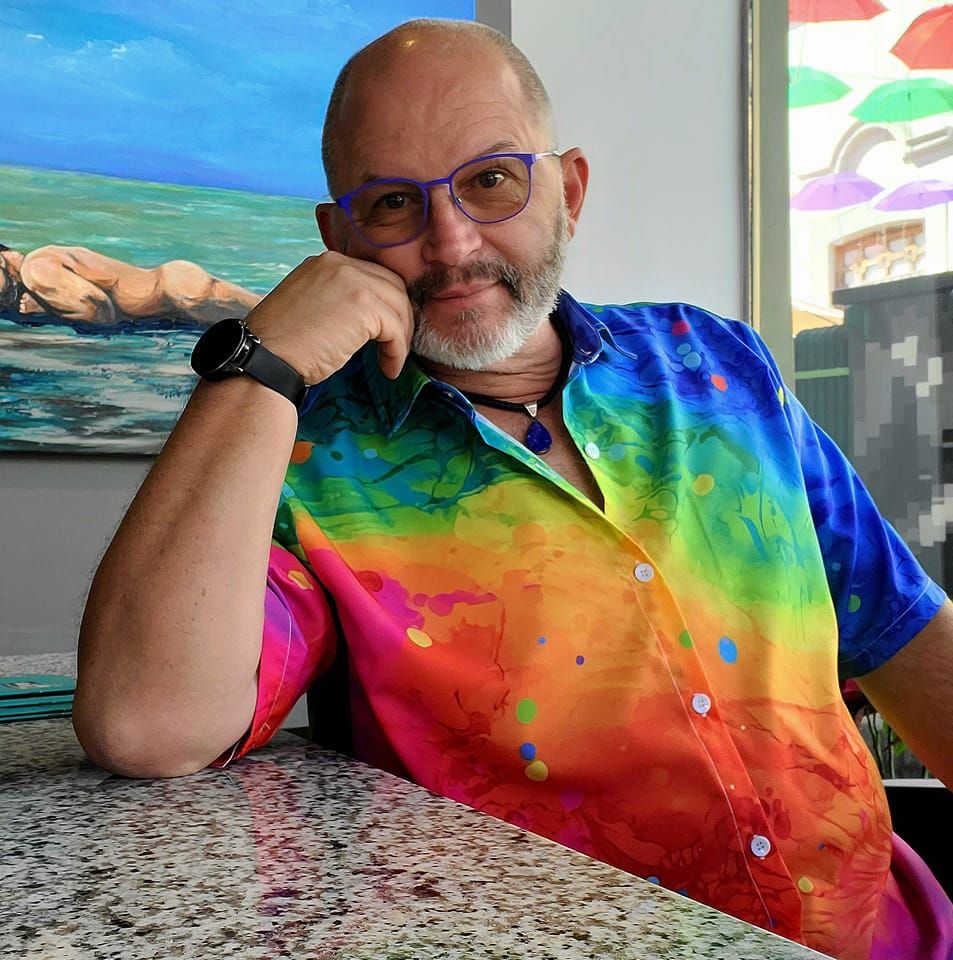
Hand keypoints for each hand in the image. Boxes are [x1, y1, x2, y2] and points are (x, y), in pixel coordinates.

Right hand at [244, 252, 413, 383]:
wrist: (264, 356)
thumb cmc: (282, 343)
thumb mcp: (310, 305)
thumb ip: (337, 299)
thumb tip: (367, 317)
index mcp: (327, 262)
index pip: (373, 276)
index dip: (385, 304)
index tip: (386, 329)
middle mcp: (341, 264)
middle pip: (392, 286)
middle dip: (400, 317)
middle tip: (395, 345)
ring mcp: (354, 282)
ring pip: (398, 307)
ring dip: (401, 337)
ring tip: (392, 361)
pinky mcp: (364, 307)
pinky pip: (395, 329)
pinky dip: (397, 351)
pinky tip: (389, 369)